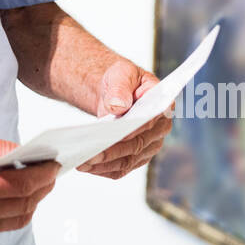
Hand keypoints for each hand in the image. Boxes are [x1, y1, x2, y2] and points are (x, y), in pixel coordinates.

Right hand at [0, 127, 57, 242]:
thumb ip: (1, 148)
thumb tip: (28, 154)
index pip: (22, 186)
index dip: (44, 175)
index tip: (55, 165)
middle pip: (23, 205)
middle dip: (42, 188)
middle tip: (51, 173)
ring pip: (16, 220)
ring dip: (32, 202)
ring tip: (39, 184)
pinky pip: (1, 226)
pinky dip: (14, 212)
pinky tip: (18, 195)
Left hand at [77, 59, 172, 179]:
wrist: (115, 92)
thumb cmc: (121, 80)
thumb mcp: (121, 74)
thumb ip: (120, 87)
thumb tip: (118, 106)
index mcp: (162, 105)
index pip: (150, 120)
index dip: (134, 128)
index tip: (115, 133)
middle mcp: (160, 129)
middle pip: (137, 145)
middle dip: (112, 151)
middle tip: (90, 154)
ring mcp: (150, 146)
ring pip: (129, 161)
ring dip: (105, 164)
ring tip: (82, 162)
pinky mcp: (137, 157)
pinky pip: (121, 169)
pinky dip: (104, 170)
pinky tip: (87, 167)